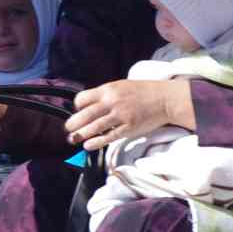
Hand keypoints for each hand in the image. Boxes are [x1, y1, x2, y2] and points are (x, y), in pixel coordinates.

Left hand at [65, 79, 193, 151]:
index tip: (77, 112)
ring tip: (73, 139)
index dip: (77, 107)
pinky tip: (88, 145)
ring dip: (81, 134)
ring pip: (94, 127)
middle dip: (73, 123)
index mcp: (108, 89)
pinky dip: (96, 142)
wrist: (164, 99)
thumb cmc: (143, 91)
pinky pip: (108, 137)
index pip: (83, 98)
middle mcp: (112, 101)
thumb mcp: (121, 86)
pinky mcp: (128, 128)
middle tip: (68, 129)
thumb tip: (89, 104)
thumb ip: (106, 94)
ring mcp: (120, 115)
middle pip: (85, 114)